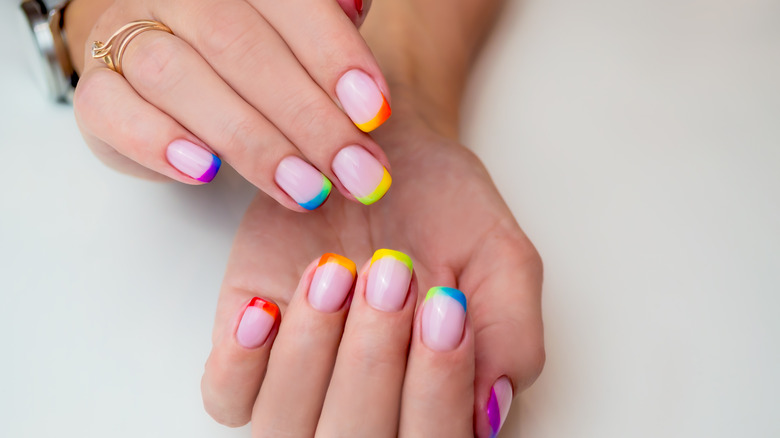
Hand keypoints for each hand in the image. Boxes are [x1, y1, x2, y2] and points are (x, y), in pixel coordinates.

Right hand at [67, 0, 392, 209]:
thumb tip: (360, 9)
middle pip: (239, 46)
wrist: (166, 72)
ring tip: (303, 189)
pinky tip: (205, 172)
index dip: (333, 56)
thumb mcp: (296, 36)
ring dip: (249, 140)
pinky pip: (111, 109)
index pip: (288, 2)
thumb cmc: (249, 55)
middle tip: (354, 172)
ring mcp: (128, 36)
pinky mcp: (98, 90)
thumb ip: (327, 27)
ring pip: (177, 77)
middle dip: (307, 116)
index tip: (375, 114)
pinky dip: (157, 142)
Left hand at [200, 99, 544, 436]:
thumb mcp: (499, 256)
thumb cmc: (441, 207)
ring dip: (313, 352)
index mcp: (435, 399)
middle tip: (395, 272)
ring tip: (339, 272)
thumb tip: (488, 411)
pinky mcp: (245, 347)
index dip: (437, 389)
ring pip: (287, 428)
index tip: (446, 304)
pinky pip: (227, 396)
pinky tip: (269, 307)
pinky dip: (244, 362)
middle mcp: (367, 405)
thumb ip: (512, 335)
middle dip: (375, 360)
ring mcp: (299, 383)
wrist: (378, 151)